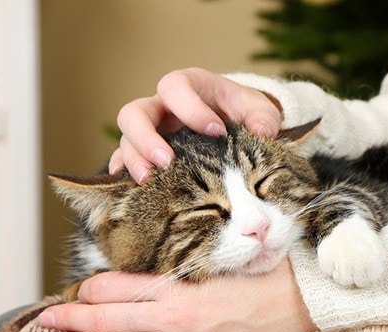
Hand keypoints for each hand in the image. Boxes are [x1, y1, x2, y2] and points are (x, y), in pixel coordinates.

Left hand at [38, 258, 315, 331]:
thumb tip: (141, 271)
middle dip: (72, 319)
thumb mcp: (213, 259)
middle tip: (46, 319)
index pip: (115, 286)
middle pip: (109, 319)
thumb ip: (175, 268)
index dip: (88, 289)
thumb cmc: (257, 274)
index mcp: (178, 284)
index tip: (73, 291)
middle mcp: (175, 316)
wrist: (297, 300)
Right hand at [111, 67, 283, 182]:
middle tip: (168, 161)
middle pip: (135, 112)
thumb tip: (263, 133)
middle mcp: (162, 108)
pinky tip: (130, 189)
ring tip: (150, 181)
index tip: (216, 131)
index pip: (175, 86)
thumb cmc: (243, 114)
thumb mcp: (258, 110)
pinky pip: (123, 161)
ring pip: (126, 140)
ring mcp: (150, 132)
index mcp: (188, 87)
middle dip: (147, 137)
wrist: (236, 126)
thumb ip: (264, 117)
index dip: (190, 107)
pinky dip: (124, 175)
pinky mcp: (147, 155)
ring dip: (135, 160)